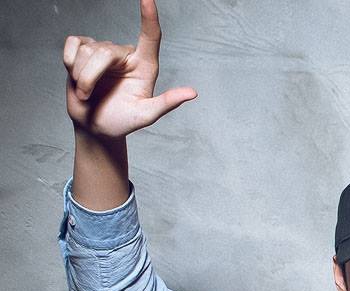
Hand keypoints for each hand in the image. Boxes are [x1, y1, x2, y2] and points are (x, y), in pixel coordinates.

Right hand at [63, 0, 194, 139]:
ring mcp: (104, 51)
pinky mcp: (83, 50)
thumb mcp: (146, 115)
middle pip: (104, 52)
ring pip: (87, 50)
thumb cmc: (123, 121)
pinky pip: (72, 44)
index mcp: (145, 66)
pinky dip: (69, 61)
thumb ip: (167, 103)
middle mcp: (126, 55)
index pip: (150, 36)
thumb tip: (193, 93)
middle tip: (86, 96)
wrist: (95, 126)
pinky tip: (74, 74)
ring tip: (85, 92)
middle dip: (91, 76)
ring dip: (80, 75)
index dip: (149, 17)